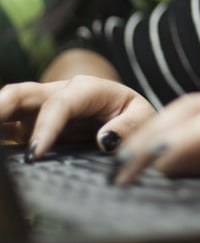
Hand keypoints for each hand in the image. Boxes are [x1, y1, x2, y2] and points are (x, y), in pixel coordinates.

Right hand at [0, 75, 155, 159]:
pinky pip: (6, 125)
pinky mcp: (29, 123)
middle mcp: (58, 93)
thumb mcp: (143, 116)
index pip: (61, 103)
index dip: (46, 126)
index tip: (35, 153)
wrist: (127, 114)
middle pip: (22, 93)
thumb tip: (104, 141)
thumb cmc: (134, 114)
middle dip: (1, 105)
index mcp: (87, 88)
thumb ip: (129, 126)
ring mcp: (40, 107)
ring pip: (9, 104)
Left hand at [111, 79, 199, 190]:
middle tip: (114, 166)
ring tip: (133, 162)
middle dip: (144, 134)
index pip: (181, 113)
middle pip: (182, 108)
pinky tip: (174, 157)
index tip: (118, 162)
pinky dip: (196, 139)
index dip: (147, 133)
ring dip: (162, 135)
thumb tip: (166, 164)